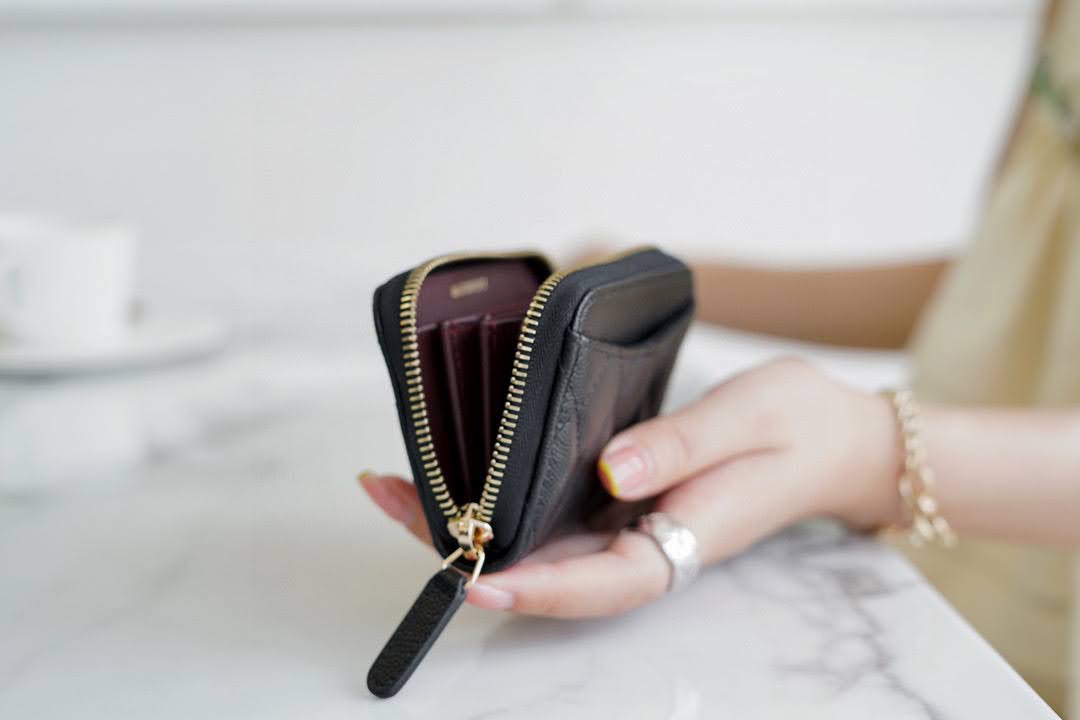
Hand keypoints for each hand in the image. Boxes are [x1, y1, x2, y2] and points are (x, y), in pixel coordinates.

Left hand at [361, 358, 903, 617]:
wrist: (837, 433)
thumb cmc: (800, 425)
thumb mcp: (747, 419)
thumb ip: (680, 446)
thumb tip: (612, 471)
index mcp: (684, 541)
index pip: (600, 583)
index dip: (534, 587)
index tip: (471, 577)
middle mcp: (648, 545)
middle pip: (550, 573)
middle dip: (468, 551)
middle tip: (391, 497)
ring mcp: (632, 527)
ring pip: (544, 545)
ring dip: (472, 524)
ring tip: (400, 485)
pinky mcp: (625, 501)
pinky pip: (557, 512)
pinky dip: (505, 499)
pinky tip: (464, 473)